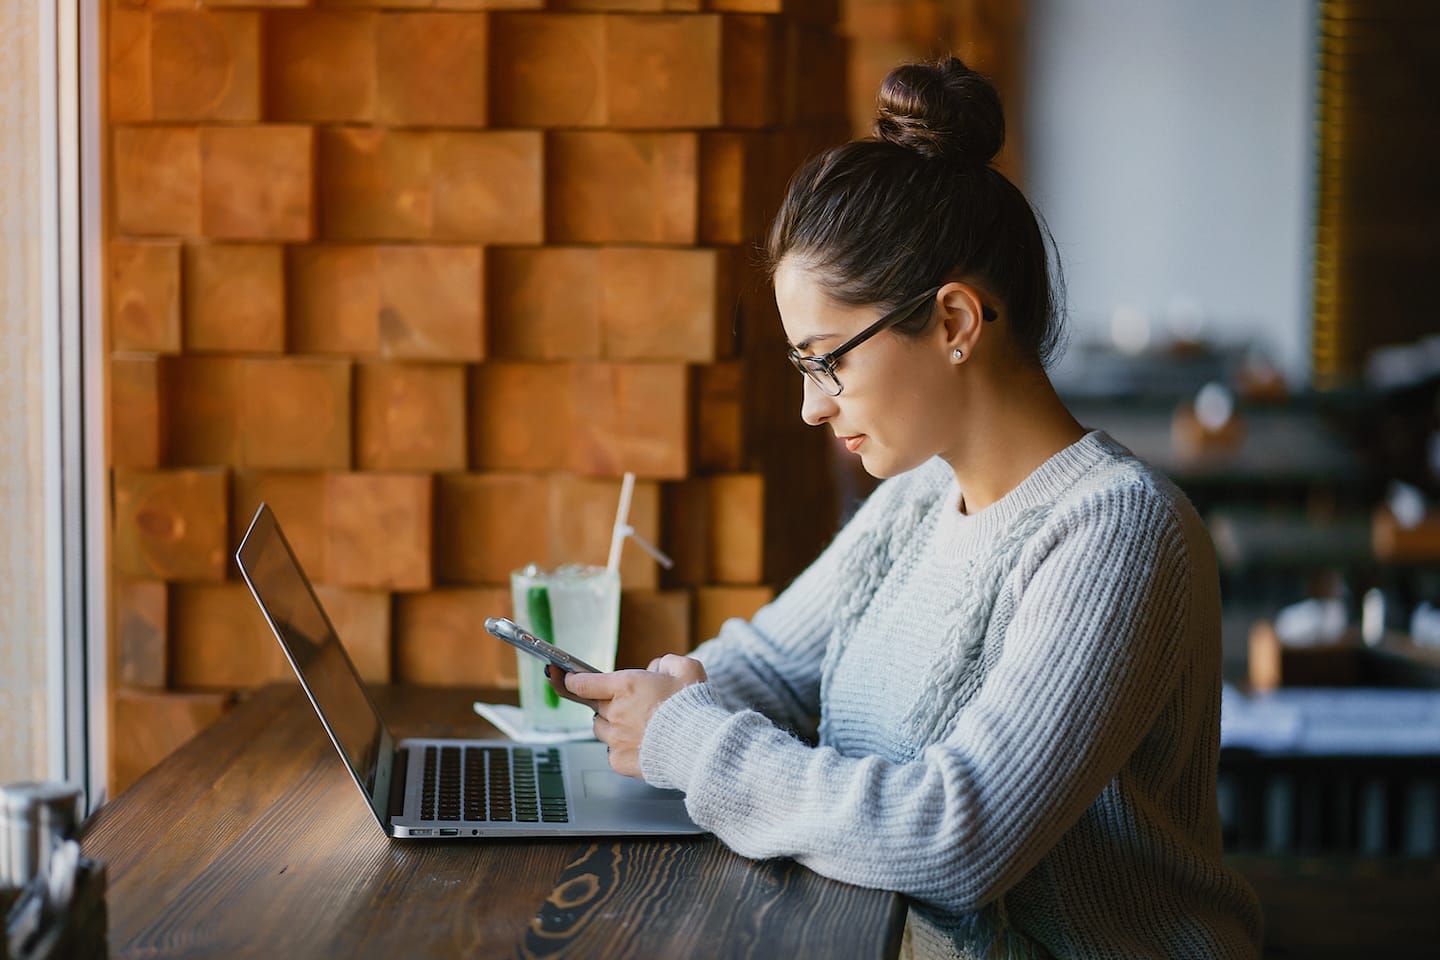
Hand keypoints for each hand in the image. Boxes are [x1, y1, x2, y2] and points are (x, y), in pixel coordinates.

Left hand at [560, 655, 706, 778]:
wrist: (700, 747)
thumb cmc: (693, 707)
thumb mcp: (687, 669)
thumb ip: (666, 663)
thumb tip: (656, 668)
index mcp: (625, 686)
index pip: (583, 683)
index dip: (570, 680)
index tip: (563, 677)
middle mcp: (615, 712)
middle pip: (596, 706)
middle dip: (608, 703)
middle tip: (632, 705)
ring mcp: (615, 739)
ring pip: (602, 729)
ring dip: (613, 725)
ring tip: (640, 727)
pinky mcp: (620, 761)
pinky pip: (612, 752)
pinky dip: (623, 748)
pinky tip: (643, 745)